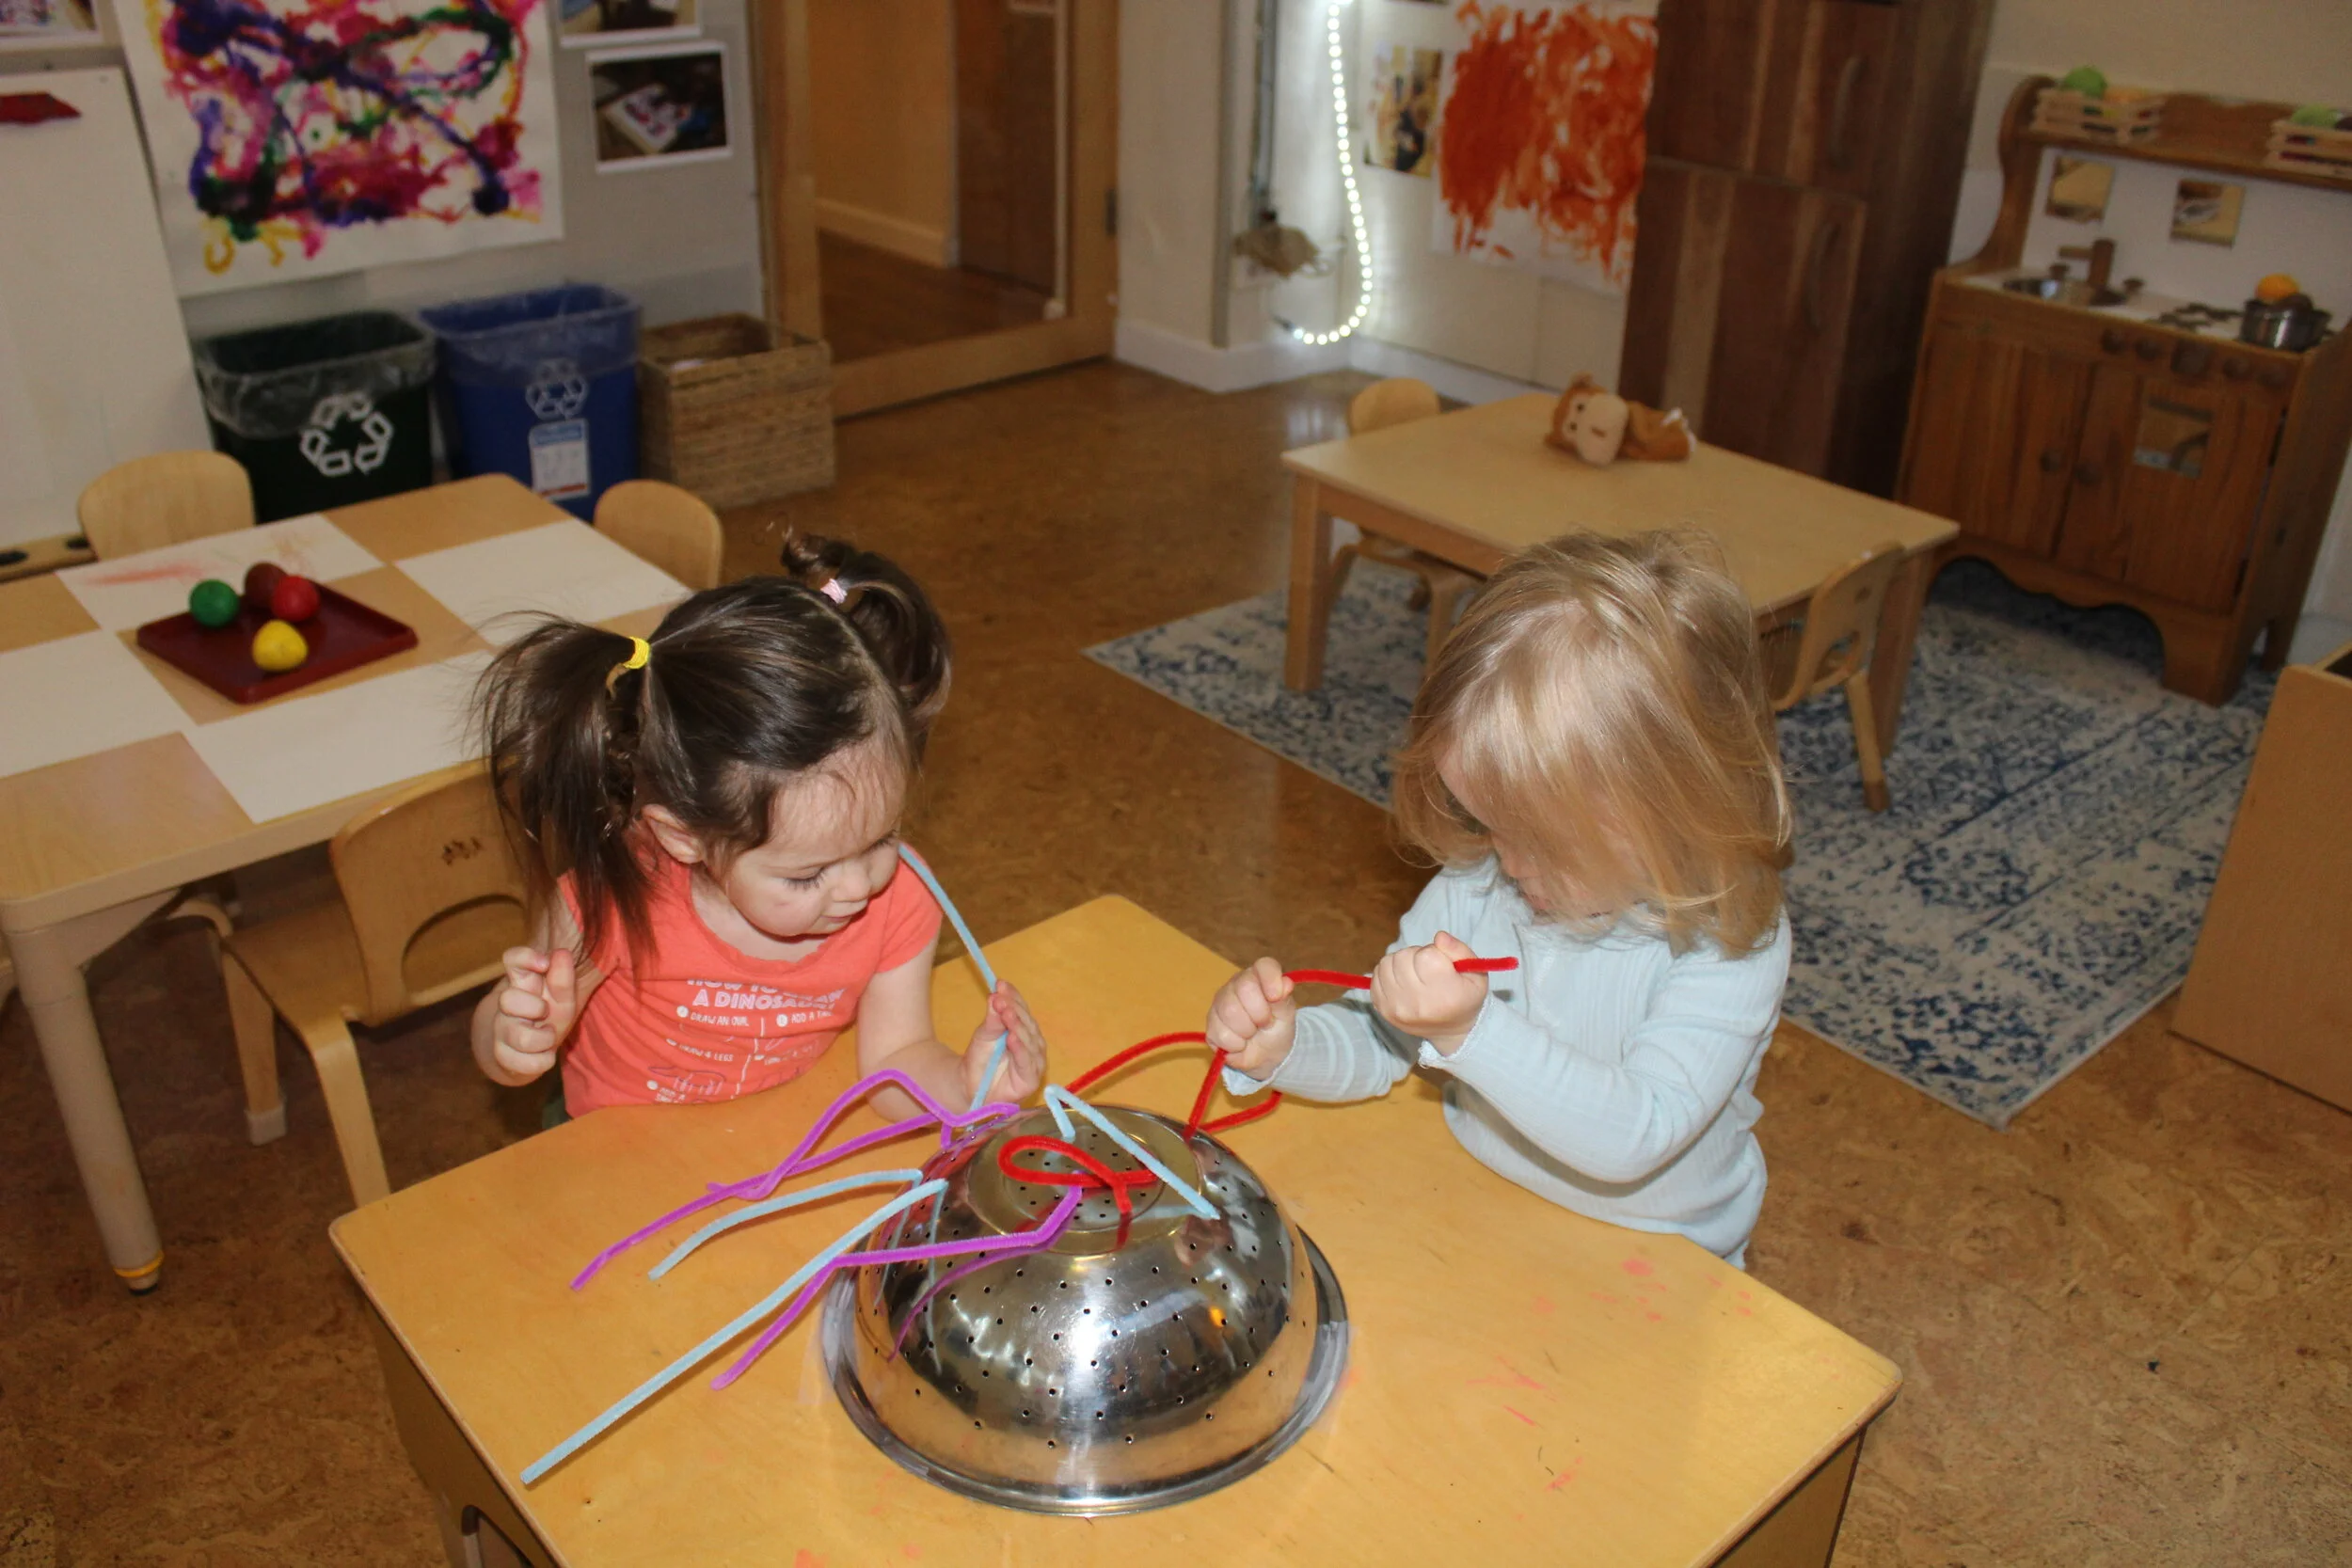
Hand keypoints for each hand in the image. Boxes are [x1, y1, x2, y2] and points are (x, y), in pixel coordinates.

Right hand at [490, 945, 579, 1082]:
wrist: (526, 1052)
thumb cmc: (547, 1018)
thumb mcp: (562, 998)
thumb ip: (562, 978)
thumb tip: (561, 953)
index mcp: (523, 983)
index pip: (512, 959)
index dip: (525, 957)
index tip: (544, 963)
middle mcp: (507, 1006)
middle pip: (508, 999)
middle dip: (535, 1008)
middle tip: (544, 1012)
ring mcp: (501, 1031)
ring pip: (519, 1036)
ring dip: (543, 1039)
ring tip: (548, 1036)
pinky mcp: (503, 1057)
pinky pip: (525, 1064)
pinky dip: (542, 1062)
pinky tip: (544, 1055)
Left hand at [963, 981, 1046, 1103]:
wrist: (969, 1086)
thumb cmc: (980, 1059)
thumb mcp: (984, 1034)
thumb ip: (992, 1018)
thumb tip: (996, 995)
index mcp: (1024, 1028)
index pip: (1022, 1009)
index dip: (1013, 996)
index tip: (1000, 984)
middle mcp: (1033, 1042)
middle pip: (1027, 1022)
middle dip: (1014, 1009)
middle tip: (1000, 998)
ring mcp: (1034, 1060)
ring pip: (1029, 1039)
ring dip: (1018, 1026)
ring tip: (1007, 1013)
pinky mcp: (1031, 1078)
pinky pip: (1027, 1061)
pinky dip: (1021, 1049)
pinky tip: (1013, 1037)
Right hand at [1206, 958, 1295, 1080]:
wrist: (1266, 1055)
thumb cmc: (1277, 1028)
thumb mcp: (1286, 1015)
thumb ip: (1284, 999)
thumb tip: (1285, 984)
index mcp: (1259, 977)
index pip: (1264, 965)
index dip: (1271, 979)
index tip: (1275, 997)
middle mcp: (1236, 984)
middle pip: (1245, 988)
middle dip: (1260, 1013)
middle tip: (1264, 1023)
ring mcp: (1220, 1002)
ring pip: (1230, 1011)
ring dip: (1248, 1031)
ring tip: (1252, 1033)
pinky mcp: (1210, 1023)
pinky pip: (1221, 1033)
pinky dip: (1236, 1045)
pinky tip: (1240, 1042)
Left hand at [1370, 930, 1486, 1054]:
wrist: (1450, 1031)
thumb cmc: (1464, 996)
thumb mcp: (1476, 973)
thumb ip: (1459, 950)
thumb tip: (1439, 936)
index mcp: (1445, 995)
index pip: (1426, 955)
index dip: (1433, 952)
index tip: (1440, 963)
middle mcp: (1417, 1004)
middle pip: (1403, 957)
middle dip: (1415, 956)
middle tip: (1426, 969)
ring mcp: (1397, 1008)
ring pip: (1386, 963)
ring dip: (1400, 962)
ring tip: (1414, 973)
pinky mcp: (1383, 1010)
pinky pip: (1376, 976)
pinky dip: (1387, 973)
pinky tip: (1402, 981)